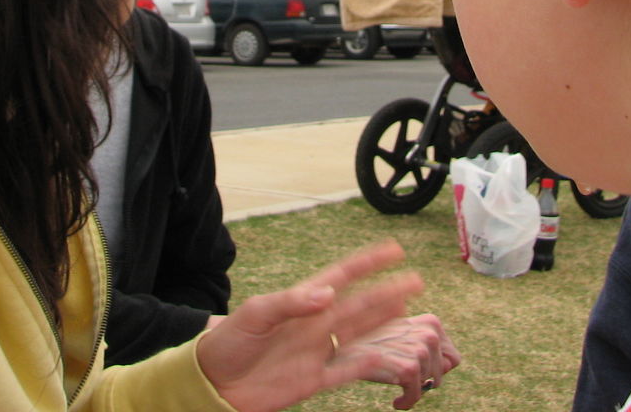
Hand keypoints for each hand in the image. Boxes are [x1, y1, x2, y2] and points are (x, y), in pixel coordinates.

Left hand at [196, 241, 445, 411]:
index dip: (367, 263)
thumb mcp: (254, 314)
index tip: (393, 249)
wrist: (213, 382)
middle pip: (359, 305)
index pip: (340, 276)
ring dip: (384, 322)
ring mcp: (316, 351)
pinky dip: (367, 366)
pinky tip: (388, 358)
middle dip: (388, 292)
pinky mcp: (313, 380)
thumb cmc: (228, 341)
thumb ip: (291, 303)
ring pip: (359, 334)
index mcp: (300, 301)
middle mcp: (314, 324)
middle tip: (417, 280)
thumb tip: (328, 294)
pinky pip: (346, 371)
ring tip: (410, 309)